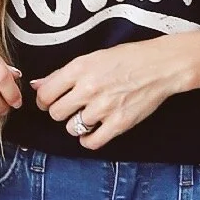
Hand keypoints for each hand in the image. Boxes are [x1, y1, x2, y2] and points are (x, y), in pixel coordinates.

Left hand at [33, 36, 193, 149]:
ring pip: (71, 128)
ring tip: (86, 116)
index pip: (45, 94)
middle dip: (60, 112)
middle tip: (70, 108)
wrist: (161, 66)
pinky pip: (91, 142)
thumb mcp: (93, 57)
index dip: (44, 100)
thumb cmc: (128, 58)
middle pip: (56, 113)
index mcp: (80, 69)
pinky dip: (88, 139)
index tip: (51, 101)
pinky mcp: (118, 123)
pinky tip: (93, 131)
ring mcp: (104, 107)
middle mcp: (89, 88)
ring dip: (76, 124)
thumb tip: (37, 85)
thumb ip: (63, 73)